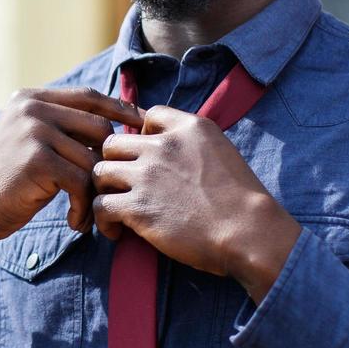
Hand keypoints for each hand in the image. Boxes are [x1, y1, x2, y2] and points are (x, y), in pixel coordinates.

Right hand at [0, 88, 146, 254]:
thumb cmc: (8, 181)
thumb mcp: (31, 142)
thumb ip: (61, 127)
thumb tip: (115, 124)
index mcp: (31, 98)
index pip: (89, 97)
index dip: (120, 109)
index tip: (143, 125)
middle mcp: (32, 108)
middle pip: (98, 126)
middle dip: (110, 160)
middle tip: (109, 189)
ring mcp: (34, 132)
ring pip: (92, 158)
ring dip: (95, 192)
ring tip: (87, 214)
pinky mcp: (37, 160)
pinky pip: (81, 181)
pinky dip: (84, 206)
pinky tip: (75, 222)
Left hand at [91, 105, 300, 301]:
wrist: (248, 231)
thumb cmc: (241, 200)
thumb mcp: (221, 152)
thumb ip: (192, 144)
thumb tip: (170, 153)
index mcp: (188, 127)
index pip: (149, 116)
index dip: (141, 137)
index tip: (146, 159)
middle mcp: (163, 145)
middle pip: (113, 143)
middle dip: (114, 163)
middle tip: (121, 186)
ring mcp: (147, 174)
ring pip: (100, 172)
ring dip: (104, 190)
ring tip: (115, 209)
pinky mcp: (137, 206)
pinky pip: (100, 205)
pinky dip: (103, 219)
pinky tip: (116, 230)